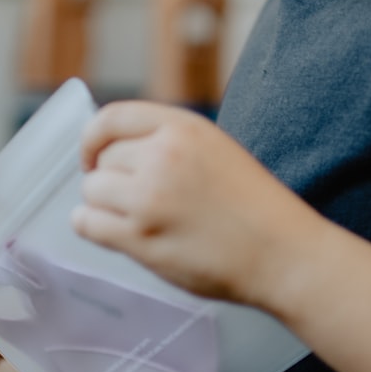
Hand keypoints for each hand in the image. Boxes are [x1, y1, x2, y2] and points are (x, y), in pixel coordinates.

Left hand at [71, 101, 323, 308]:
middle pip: (102, 158)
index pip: (112, 117)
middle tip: (130, 200)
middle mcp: (163, 156)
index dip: (94, 138)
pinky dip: (90, 227)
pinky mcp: (141, 239)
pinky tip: (110, 232)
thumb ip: (170, 143)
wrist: (283, 254)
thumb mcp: (217, 150)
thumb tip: (116, 151)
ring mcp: (149, 198)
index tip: (94, 156)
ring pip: (92, 191)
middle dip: (109, 178)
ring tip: (129, 219)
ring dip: (102, 205)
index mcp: (184, 129)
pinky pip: (87, 223)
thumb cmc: (256, 209)